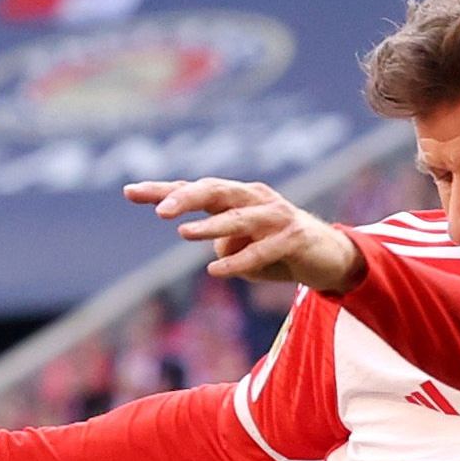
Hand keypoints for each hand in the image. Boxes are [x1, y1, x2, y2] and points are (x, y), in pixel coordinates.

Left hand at [127, 178, 365, 294]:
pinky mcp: (294, 237)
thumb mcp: (245, 247)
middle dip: (186, 198)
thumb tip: (211, 245)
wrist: (331, 258)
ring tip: (184, 234)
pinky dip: (239, 261)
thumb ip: (223, 241)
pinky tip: (216, 271)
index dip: (162, 190)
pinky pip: (261, 249)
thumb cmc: (279, 250)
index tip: (129, 192)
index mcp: (238, 196)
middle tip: (160, 211)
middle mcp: (255, 198)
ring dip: (211, 226)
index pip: (195, 189)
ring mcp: (277, 215)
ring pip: (239, 217)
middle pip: (215, 191)